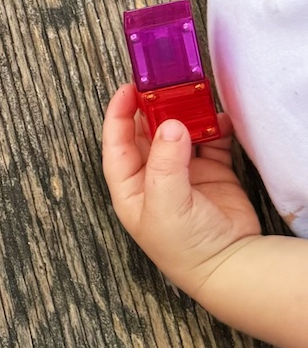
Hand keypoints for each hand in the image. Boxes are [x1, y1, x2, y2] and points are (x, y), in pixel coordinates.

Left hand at [101, 83, 260, 299]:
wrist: (229, 264)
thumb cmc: (184, 246)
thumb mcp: (165, 204)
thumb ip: (165, 163)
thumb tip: (172, 125)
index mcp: (130, 189)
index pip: (116, 145)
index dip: (119, 115)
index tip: (128, 89)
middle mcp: (153, 179)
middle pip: (147, 134)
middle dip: (154, 108)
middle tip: (163, 83)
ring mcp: (184, 175)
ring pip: (179, 133)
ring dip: (185, 114)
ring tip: (192, 94)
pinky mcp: (213, 174)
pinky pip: (211, 141)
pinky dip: (215, 127)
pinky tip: (218, 118)